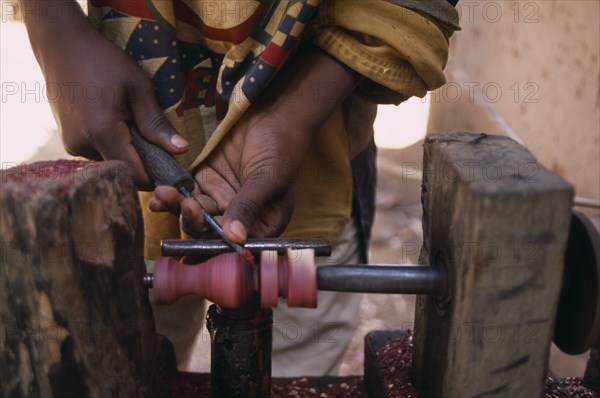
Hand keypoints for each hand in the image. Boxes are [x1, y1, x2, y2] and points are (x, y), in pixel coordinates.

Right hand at [22, 0, 187, 188]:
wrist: (61, 45)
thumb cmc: (104, 61)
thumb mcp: (139, 88)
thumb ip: (157, 124)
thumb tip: (182, 150)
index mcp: (102, 132)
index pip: (135, 175)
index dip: (157, 176)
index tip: (173, 169)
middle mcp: (82, 145)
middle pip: (123, 171)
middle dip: (143, 164)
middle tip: (158, 144)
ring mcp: (72, 145)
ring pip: (111, 163)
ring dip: (127, 154)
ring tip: (134, 127)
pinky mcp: (68, 142)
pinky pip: (99, 154)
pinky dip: (113, 147)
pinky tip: (118, 124)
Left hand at [150, 44, 361, 241]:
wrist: (274, 113)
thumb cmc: (282, 148)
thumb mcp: (269, 178)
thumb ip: (249, 206)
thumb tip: (235, 237)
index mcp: (262, 223)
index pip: (236, 244)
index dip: (215, 244)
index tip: (198, 236)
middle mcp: (240, 216)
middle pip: (211, 230)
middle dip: (194, 222)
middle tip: (185, 206)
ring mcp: (221, 198)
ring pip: (195, 213)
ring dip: (178, 208)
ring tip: (163, 196)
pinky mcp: (206, 180)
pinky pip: (187, 193)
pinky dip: (173, 195)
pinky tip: (159, 193)